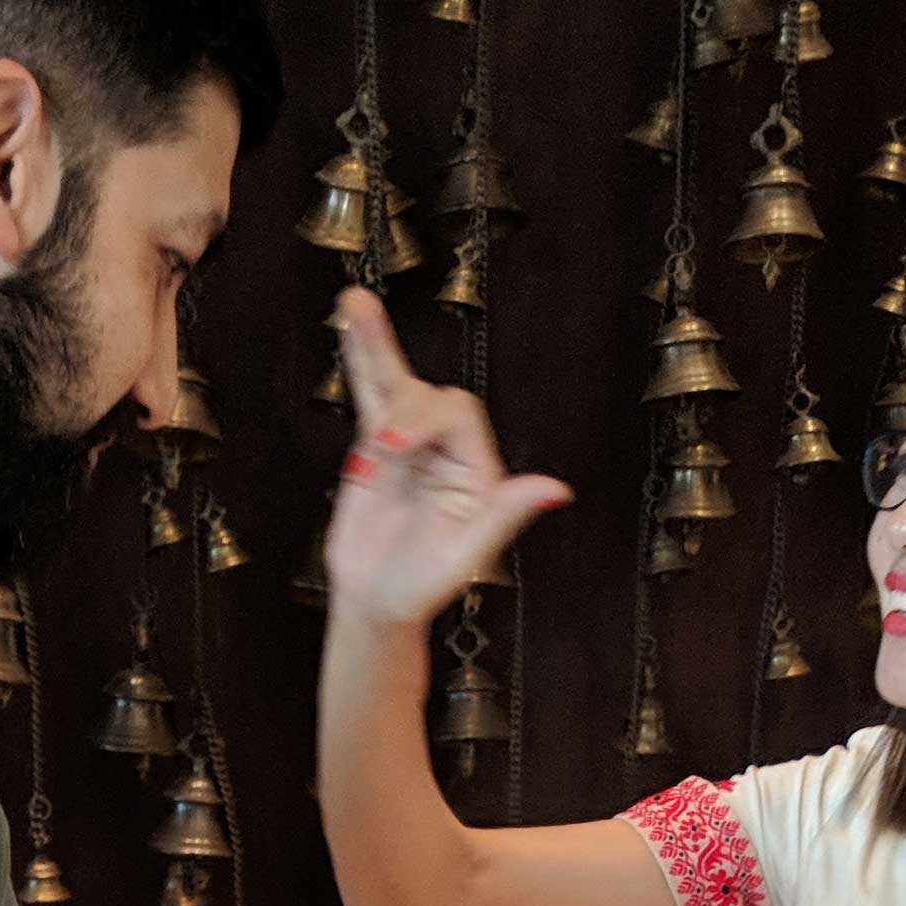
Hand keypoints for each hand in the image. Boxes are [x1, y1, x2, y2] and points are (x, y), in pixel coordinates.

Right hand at [325, 288, 571, 626]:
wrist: (376, 601)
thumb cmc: (420, 586)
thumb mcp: (464, 557)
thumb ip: (504, 515)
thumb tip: (555, 489)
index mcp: (478, 470)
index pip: (457, 417)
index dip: (423, 422)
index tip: (388, 449)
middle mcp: (449, 450)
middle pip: (428, 397)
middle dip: (402, 413)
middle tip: (379, 449)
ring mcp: (411, 445)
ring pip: (398, 383)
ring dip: (378, 343)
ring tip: (356, 304)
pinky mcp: (375, 447)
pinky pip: (369, 395)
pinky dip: (360, 358)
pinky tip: (350, 320)